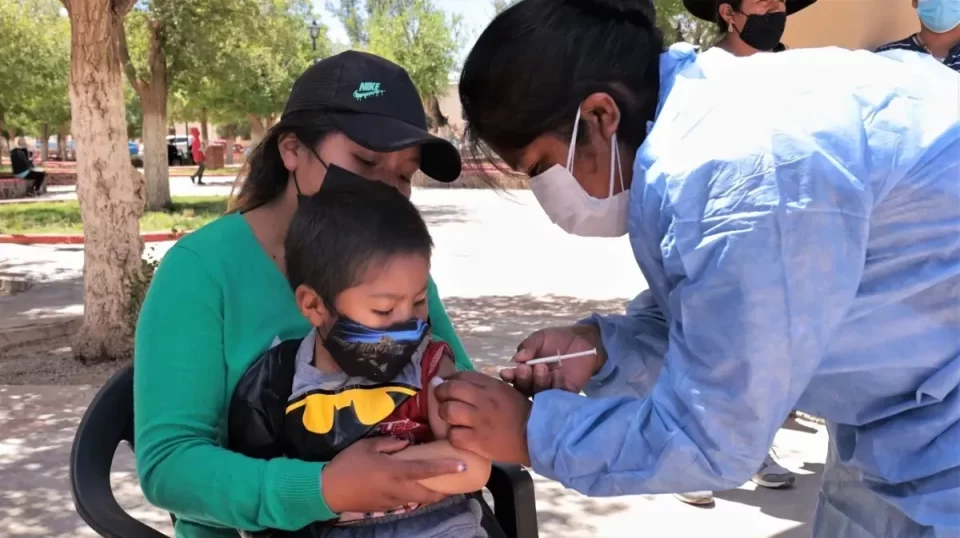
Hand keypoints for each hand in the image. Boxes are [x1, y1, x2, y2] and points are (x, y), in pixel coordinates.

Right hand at [322, 436, 465, 512]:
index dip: (446, 468)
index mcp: (396, 471)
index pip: (427, 470)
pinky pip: (407, 502)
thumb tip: (406, 443)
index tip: (462, 466)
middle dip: (445, 489)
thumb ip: (390, 443)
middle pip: (430, 493)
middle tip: (455, 479)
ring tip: (439, 483)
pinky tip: (414, 487)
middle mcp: (399, 489)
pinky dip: (416, 496)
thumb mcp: (368, 446)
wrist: (328, 491)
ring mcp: (393, 501)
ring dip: (432, 494)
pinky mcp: (386, 508)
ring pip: (419, 500)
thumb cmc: (347, 464)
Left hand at [434, 371, 531, 465]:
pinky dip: (453, 436)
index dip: (450, 379)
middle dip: (440, 393)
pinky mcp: (477, 441)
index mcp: (492, 385)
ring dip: (444, 414)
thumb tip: (458, 381)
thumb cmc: (520, 413)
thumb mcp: (506, 391)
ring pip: (447, 411)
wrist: (535, 437)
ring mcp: (479, 421)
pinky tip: (458, 435)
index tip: (447, 384)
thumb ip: (484, 386)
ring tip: (449, 418)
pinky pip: (453, 435)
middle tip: (440, 399)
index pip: (462, 375)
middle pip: (449, 390)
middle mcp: (483, 400)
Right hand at [501, 324, 605, 395]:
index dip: (509, 376)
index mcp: (525, 369)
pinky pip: (558, 395)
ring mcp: (550, 388)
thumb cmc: (558, 339)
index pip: (513, 377)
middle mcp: (535, 381)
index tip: (507, 372)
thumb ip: (528, 346)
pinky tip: (558, 374)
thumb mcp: (540, 338)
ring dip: (538, 381)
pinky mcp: (566, 392)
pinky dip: (555, 385)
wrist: (583, 340)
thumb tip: (517, 358)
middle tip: (525, 368)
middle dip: (522, 379)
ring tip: (542, 367)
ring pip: (539, 393)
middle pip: (524, 388)